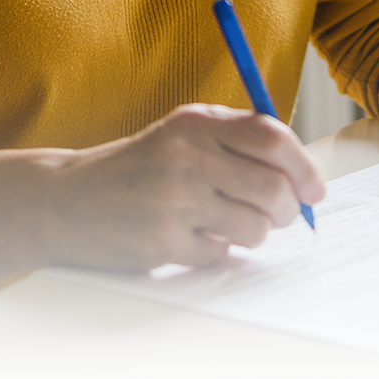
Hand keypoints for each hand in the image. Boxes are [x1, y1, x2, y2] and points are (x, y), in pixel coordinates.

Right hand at [37, 103, 324, 270]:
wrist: (65, 200)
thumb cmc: (138, 167)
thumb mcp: (182, 133)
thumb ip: (238, 141)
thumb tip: (303, 176)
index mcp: (196, 123)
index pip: (273, 139)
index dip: (304, 167)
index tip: (314, 189)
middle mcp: (187, 158)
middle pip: (273, 187)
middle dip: (287, 208)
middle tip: (280, 214)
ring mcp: (174, 202)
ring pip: (255, 227)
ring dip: (255, 233)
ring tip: (232, 225)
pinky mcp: (163, 243)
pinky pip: (222, 254)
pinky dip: (218, 251)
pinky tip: (194, 237)